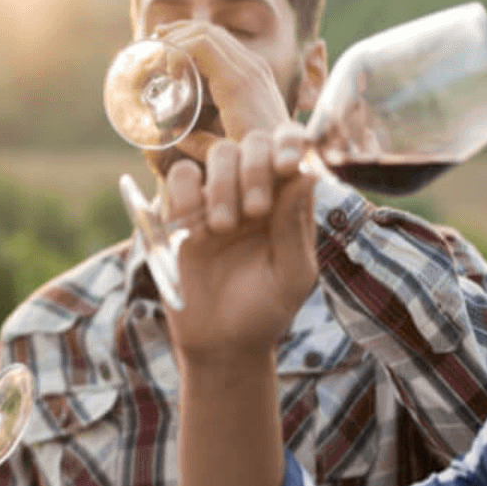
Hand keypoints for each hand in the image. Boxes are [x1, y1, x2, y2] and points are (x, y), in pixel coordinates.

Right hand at [156, 21, 294, 159]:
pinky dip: (201, 42)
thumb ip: (196, 143)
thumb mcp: (223, 154)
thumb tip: (172, 131)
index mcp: (238, 84)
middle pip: (206, 31)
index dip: (175, 50)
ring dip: (187, 34)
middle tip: (153, 50)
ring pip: (216, 33)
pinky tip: (185, 53)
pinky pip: (225, 43)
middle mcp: (250, 68)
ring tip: (162, 44)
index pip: (201, 43)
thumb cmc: (258, 158)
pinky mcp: (257, 69)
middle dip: (175, 36)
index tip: (164, 74)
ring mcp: (256, 65)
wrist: (291, 154)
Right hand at [163, 123, 317, 361]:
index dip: (289, 143)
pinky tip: (194, 228)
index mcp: (287, 199)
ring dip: (222, 185)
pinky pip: (179, 176)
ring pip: (218, 153)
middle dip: (255, 169)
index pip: (291, 148)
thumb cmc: (265, 311)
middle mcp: (253, 189)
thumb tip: (307, 173)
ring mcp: (215, 196)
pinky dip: (185, 192)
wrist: (220, 343)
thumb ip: (296, 226)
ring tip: (222, 228)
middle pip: (252, 142)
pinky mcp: (179, 210)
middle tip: (254, 212)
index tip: (286, 165)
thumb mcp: (291, 275)